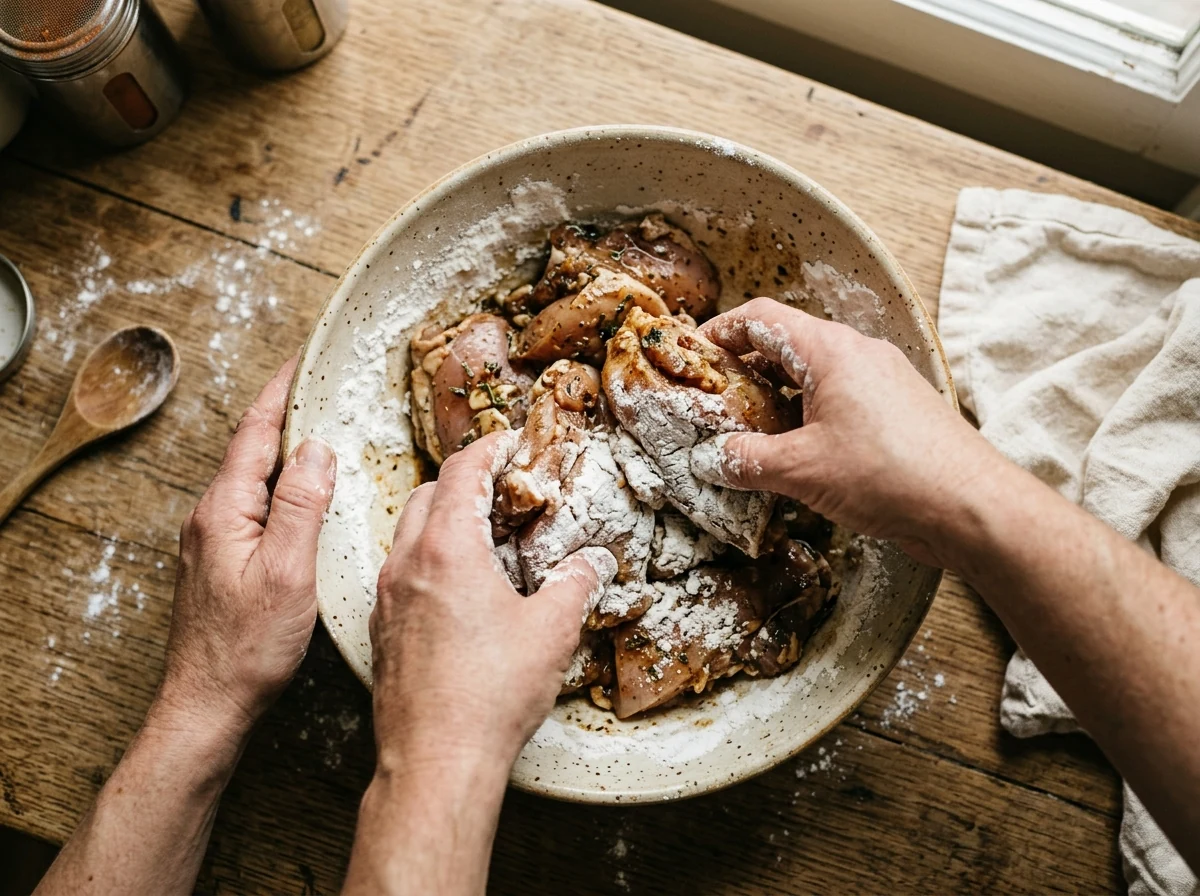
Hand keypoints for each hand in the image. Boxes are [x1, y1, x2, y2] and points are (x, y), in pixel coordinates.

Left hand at [160, 357, 336, 734]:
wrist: (208, 704)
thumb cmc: (247, 648)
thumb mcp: (288, 572)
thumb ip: (302, 506)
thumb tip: (317, 449)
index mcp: (224, 510)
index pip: (256, 432)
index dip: (281, 391)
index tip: (303, 359)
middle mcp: (212, 517)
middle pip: (254, 449)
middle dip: (288, 413)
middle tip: (324, 386)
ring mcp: (215, 539)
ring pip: (256, 479)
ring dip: (289, 451)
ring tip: (325, 431)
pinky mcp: (225, 561)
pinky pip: (258, 506)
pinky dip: (286, 487)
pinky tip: (309, 495)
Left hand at [369, 432, 616, 776]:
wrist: (435, 761)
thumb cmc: (489, 696)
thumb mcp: (552, 631)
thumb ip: (575, 584)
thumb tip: (592, 562)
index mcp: (447, 550)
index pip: (461, 473)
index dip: (487, 450)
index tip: (506, 442)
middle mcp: (407, 565)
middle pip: (426, 495)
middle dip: (462, 482)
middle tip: (499, 488)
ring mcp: (388, 598)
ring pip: (408, 534)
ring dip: (440, 520)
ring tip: (482, 536)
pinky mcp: (382, 631)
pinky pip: (400, 573)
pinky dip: (427, 559)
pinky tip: (459, 589)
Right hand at [697, 298, 998, 566]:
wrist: (972, 506)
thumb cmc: (890, 474)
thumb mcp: (800, 470)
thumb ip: (746, 462)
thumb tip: (711, 460)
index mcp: (830, 350)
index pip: (761, 319)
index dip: (720, 332)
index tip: (693, 354)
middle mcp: (858, 354)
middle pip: (786, 346)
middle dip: (745, 372)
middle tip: (714, 403)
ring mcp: (882, 381)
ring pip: (814, 377)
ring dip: (777, 400)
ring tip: (748, 434)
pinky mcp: (897, 412)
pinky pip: (840, 401)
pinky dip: (808, 418)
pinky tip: (796, 456)